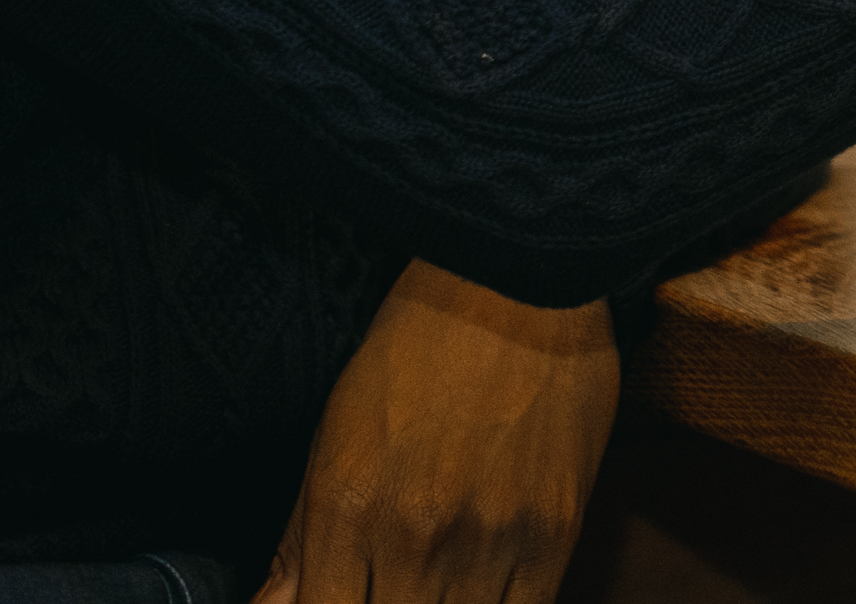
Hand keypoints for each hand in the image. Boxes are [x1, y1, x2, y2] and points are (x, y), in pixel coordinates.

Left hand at [257, 258, 616, 603]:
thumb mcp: (334, 434)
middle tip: (394, 581)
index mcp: (346, 508)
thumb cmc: (419, 347)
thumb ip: (300, 539)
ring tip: (435, 581)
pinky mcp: (555, 528)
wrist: (519, 282)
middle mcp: (413, 533)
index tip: (347, 594)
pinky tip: (481, 591)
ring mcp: (490, 535)